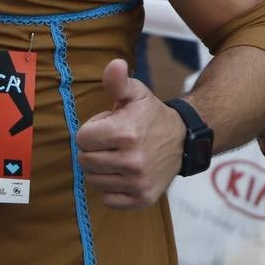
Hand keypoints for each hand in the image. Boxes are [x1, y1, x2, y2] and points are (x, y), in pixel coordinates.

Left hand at [76, 59, 185, 208]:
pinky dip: (111, 189)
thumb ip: (118, 81)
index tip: (107, 127)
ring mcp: (138, 182)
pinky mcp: (142, 199)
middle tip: (112, 143)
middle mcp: (132, 161)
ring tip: (118, 156)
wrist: (182, 140)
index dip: (91, 131)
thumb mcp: (135, 93)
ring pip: (94, 180)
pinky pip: (108, 200)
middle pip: (85, 160)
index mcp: (125, 133)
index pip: (82, 139)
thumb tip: (115, 64)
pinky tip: (123, 174)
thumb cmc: (151, 115)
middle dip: (94, 150)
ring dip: (101, 169)